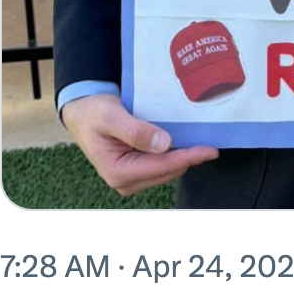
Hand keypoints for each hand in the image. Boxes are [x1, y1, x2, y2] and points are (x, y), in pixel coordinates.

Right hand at [61, 92, 218, 196]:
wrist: (82, 113)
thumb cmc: (94, 113)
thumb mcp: (111, 117)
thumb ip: (135, 131)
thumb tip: (164, 144)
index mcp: (118, 172)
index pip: (162, 166)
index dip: (188, 157)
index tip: (210, 150)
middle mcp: (125, 181)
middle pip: (168, 171)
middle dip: (189, 157)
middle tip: (211, 138)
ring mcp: (132, 178)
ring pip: (167, 169)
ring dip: (183, 155)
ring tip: (201, 138)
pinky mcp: (136, 170)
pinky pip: (162, 164)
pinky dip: (175, 153)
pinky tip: (185, 139)